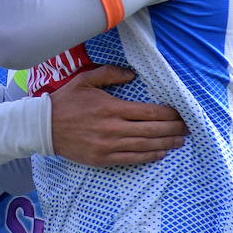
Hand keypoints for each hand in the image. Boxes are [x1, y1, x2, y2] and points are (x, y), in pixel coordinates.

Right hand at [47, 66, 187, 165]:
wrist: (43, 127)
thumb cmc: (65, 102)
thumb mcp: (84, 80)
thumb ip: (109, 74)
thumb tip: (132, 75)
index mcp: (111, 108)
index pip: (149, 112)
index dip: (169, 114)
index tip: (181, 113)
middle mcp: (113, 128)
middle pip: (153, 130)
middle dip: (174, 129)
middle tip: (188, 128)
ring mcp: (109, 146)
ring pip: (146, 146)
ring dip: (166, 143)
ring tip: (180, 141)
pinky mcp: (103, 159)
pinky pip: (132, 159)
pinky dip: (150, 156)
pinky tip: (161, 153)